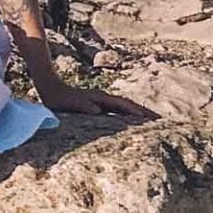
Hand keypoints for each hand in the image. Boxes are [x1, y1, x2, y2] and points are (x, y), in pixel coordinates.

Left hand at [34, 75, 156, 120]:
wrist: (51, 88)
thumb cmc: (61, 99)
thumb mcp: (71, 103)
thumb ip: (83, 106)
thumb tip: (97, 111)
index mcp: (102, 99)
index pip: (125, 106)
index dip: (138, 112)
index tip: (152, 120)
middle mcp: (105, 98)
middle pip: (130, 106)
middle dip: (145, 114)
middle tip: (162, 122)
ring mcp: (103, 101)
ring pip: (126, 109)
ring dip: (139, 115)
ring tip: (153, 123)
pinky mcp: (98, 106)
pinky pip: (118, 112)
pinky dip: (128, 117)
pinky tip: (131, 124)